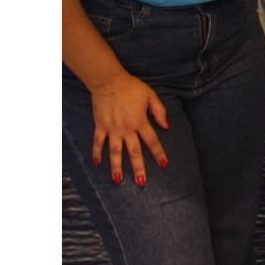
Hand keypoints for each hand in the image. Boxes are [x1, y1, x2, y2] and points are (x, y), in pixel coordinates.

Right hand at [91, 71, 168, 185]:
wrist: (108, 81)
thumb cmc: (131, 87)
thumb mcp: (150, 96)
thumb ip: (159, 111)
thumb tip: (167, 126)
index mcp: (140, 122)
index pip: (152, 141)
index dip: (159, 154)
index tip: (164, 165)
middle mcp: (126, 129)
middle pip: (134, 152)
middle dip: (138, 168)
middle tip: (141, 183)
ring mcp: (112, 129)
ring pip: (115, 151)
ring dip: (116, 166)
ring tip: (117, 180)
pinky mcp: (100, 126)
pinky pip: (98, 142)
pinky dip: (97, 152)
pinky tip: (96, 163)